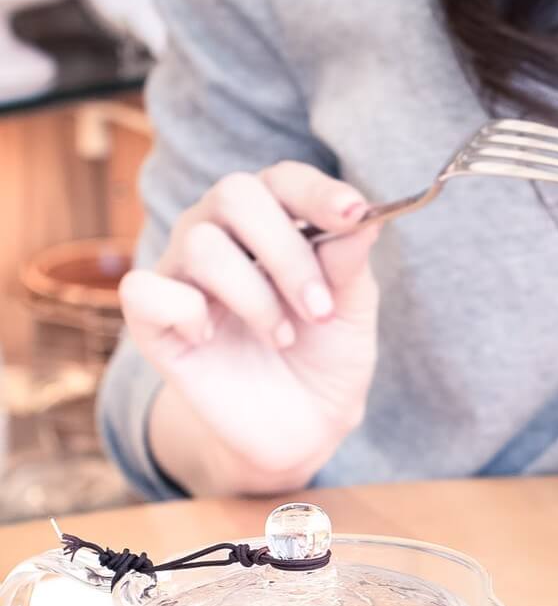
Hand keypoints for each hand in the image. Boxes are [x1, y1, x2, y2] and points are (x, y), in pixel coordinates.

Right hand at [119, 161, 382, 495]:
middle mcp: (221, 234)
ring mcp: (183, 273)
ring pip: (201, 244)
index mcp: (274, 221)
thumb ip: (350, 266)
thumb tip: (363, 219)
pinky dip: (187, 312)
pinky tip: (213, 337)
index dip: (316, 192)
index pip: (284, 180)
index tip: (354, 213)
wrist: (303, 426)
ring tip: (284, 338)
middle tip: (319, 310)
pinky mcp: (152, 319)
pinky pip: (146, 289)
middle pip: (234, 195)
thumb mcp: (353, 313)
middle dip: (287, 253)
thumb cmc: (326, 355)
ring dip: (255, 296)